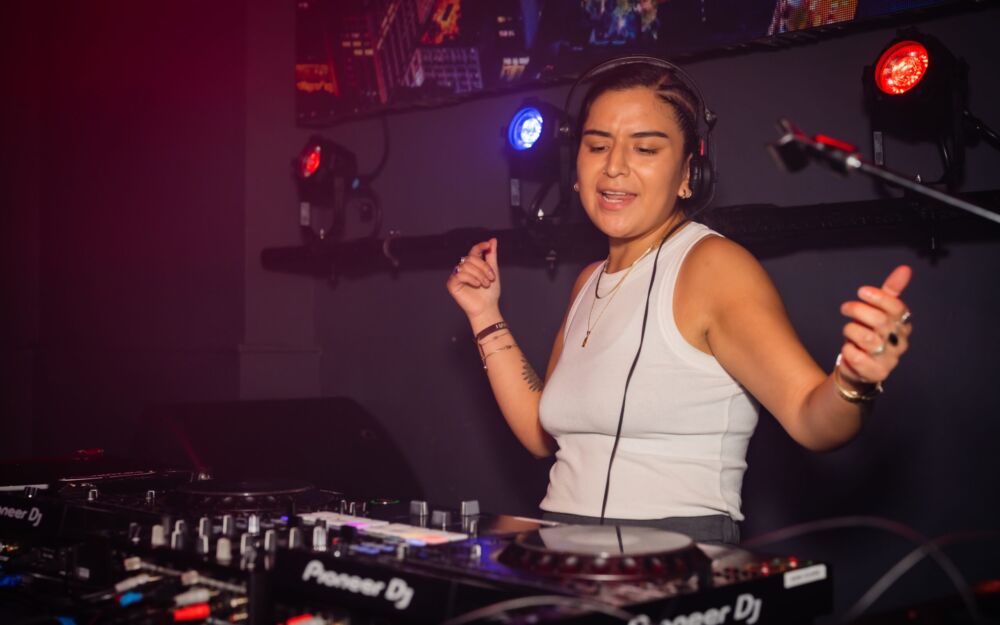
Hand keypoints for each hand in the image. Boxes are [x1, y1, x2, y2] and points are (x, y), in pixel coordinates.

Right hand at [446, 238, 500, 320]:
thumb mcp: (493, 271)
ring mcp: (457, 276)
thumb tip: (493, 239)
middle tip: (491, 278)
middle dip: (483, 267)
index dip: (480, 246)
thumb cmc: (490, 292)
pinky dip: (471, 278)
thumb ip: (492, 256)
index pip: (473, 251)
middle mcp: (463, 269)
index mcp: (472, 265)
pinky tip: (477, 285)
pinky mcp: (452, 284)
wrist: (487, 307)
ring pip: (466, 266)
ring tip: (485, 284)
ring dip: (479, 274)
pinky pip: (459, 274)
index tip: (488, 245)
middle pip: (470, 258)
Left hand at [838, 265, 912, 384]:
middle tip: (845, 308)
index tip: (861, 292)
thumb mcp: (879, 311)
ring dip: (851, 331)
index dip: (879, 297)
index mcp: (903, 324)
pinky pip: (857, 358)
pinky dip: (848, 351)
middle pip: (880, 321)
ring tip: (848, 331)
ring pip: (868, 339)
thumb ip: (890, 291)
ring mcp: (890, 359)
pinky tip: (849, 349)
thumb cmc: (870, 332)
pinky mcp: (876, 373)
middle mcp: (900, 342)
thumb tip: (905, 269)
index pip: (897, 308)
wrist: (860, 366)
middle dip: (858, 311)